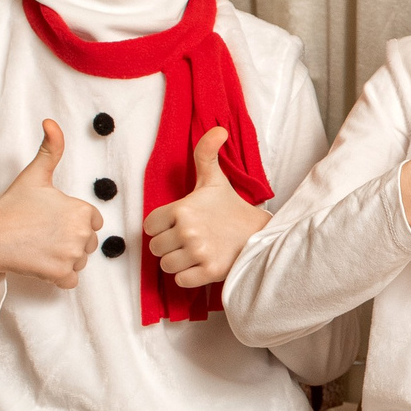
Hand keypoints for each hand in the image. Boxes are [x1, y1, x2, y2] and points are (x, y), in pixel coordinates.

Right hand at [0, 120, 101, 294]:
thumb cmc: (11, 207)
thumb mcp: (34, 175)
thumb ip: (51, 149)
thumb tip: (50, 121)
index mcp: (82, 209)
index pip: (92, 221)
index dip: (72, 222)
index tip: (51, 219)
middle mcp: (82, 233)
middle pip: (88, 243)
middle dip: (69, 242)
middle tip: (41, 234)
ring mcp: (72, 255)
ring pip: (79, 261)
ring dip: (63, 259)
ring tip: (38, 247)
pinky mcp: (61, 275)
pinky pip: (71, 281)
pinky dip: (57, 277)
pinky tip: (39, 263)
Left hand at [144, 127, 269, 287]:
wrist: (260, 233)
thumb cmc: (231, 208)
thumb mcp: (214, 179)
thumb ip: (206, 153)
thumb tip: (219, 129)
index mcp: (182, 209)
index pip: (150, 226)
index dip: (162, 227)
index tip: (179, 225)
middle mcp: (187, 231)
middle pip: (156, 248)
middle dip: (169, 246)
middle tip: (190, 240)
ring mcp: (198, 253)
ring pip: (166, 265)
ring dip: (178, 262)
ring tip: (195, 253)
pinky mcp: (208, 272)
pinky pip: (180, 280)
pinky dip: (188, 277)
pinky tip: (201, 265)